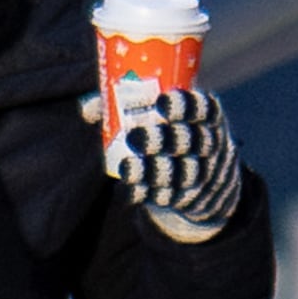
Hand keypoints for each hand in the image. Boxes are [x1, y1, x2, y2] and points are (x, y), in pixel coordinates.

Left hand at [106, 85, 243, 236]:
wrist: (205, 176)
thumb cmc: (173, 133)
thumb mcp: (164, 116)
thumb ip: (125, 107)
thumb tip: (88, 110)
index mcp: (206, 118)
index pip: (203, 108)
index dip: (185, 105)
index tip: (161, 102)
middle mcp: (210, 144)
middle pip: (192, 141)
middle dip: (163, 139)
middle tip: (135, 137)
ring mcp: (202, 172)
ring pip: (184, 172)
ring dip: (156, 170)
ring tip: (129, 167)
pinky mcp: (190, 196)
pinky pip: (174, 196)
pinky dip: (152, 194)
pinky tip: (134, 190)